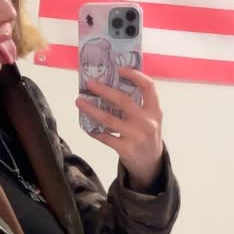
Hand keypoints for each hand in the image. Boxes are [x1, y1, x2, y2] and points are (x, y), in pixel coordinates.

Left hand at [75, 68, 163, 189]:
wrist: (151, 164)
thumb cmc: (147, 135)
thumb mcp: (151, 118)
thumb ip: (139, 104)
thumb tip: (111, 85)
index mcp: (154, 111)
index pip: (148, 87)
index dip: (134, 75)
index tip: (119, 68)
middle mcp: (147, 122)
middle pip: (123, 100)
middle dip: (104, 90)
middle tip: (89, 83)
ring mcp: (136, 136)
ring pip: (109, 119)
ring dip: (91, 109)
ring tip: (79, 101)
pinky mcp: (125, 149)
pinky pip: (104, 137)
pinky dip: (93, 130)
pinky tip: (85, 125)